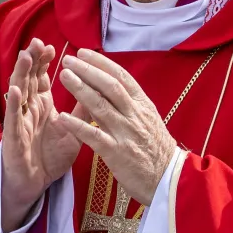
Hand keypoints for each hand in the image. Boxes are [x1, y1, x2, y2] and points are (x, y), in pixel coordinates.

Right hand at [1, 39, 82, 232]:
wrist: (36, 184)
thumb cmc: (50, 157)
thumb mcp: (72, 130)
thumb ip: (82, 110)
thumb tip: (97, 90)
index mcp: (41, 105)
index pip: (41, 77)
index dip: (44, 61)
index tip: (52, 46)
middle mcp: (28, 109)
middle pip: (28, 79)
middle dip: (32, 60)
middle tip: (37, 42)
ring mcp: (18, 121)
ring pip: (18, 93)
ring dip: (21, 74)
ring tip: (25, 56)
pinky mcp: (13, 138)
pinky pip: (12, 119)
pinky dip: (14, 104)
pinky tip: (16, 90)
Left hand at [55, 49, 177, 204]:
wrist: (170, 179)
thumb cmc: (155, 149)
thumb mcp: (148, 119)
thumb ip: (129, 103)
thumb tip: (108, 84)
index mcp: (142, 105)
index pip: (121, 77)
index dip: (101, 63)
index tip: (83, 53)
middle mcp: (134, 115)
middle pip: (109, 86)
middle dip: (87, 71)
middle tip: (68, 61)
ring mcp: (126, 133)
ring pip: (100, 106)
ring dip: (80, 89)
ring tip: (64, 77)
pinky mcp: (117, 153)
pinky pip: (94, 136)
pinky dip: (77, 126)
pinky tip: (62, 117)